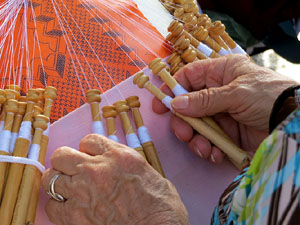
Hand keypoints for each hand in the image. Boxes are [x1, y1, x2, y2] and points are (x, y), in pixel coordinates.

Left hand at [42, 134, 188, 224]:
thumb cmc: (160, 206)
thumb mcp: (147, 172)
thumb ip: (126, 162)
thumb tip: (117, 164)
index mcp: (118, 156)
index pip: (88, 141)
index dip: (88, 149)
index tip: (91, 158)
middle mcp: (96, 169)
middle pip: (62, 155)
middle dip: (66, 162)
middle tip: (75, 171)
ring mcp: (82, 192)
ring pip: (51, 177)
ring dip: (60, 183)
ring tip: (71, 191)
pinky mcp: (75, 217)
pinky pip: (52, 206)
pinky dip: (58, 206)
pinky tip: (71, 209)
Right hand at [153, 54, 298, 162]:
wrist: (294, 123)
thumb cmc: (269, 97)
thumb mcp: (237, 93)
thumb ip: (205, 100)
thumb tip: (175, 104)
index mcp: (220, 73)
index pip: (188, 77)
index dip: (172, 89)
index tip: (160, 106)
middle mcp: (217, 93)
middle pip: (187, 106)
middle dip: (183, 122)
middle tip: (184, 134)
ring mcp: (221, 114)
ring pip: (195, 126)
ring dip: (195, 140)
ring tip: (204, 149)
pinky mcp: (226, 134)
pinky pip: (208, 141)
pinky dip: (208, 149)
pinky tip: (216, 154)